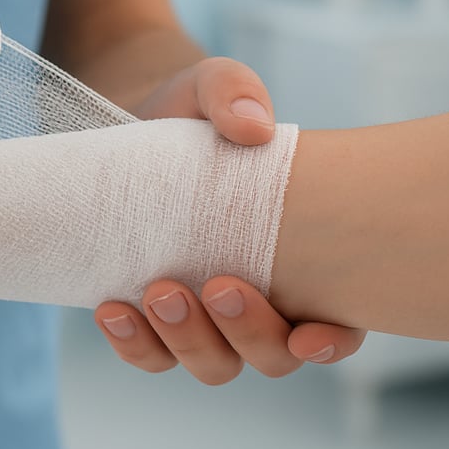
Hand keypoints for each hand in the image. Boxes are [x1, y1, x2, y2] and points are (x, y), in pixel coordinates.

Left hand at [94, 56, 366, 382]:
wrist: (128, 118)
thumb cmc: (193, 108)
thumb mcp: (214, 86)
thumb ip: (236, 92)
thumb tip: (253, 127)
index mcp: (304, 257)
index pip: (337, 323)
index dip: (332, 341)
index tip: (307, 332)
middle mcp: (261, 297)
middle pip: (272, 355)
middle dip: (248, 333)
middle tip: (215, 285)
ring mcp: (205, 314)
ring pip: (213, 363)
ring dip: (188, 340)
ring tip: (156, 290)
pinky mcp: (151, 316)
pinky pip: (150, 354)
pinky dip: (134, 343)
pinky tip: (111, 308)